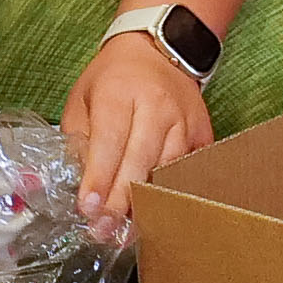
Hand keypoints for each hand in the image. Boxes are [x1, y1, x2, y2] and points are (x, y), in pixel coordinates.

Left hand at [65, 27, 212, 224]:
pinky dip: (173, 193)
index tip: (89, 209)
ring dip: (147, 203)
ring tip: (126, 230)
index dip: (99, 178)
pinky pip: (189, 170)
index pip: (109, 141)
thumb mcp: (82, 100)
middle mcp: (156, 105)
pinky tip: (156, 213)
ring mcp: (184, 119)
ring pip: (168, 170)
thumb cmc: (111, 80)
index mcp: (119, 93)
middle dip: (121, 201)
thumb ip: (78, 141)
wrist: (157, 51)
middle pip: (141, 161)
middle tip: (103, 231)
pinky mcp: (203, 132)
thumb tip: (82, 183)